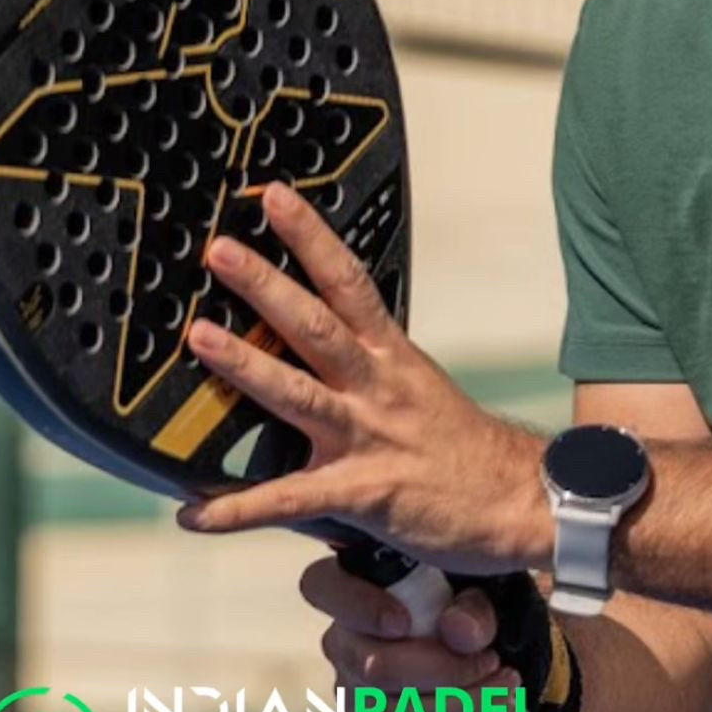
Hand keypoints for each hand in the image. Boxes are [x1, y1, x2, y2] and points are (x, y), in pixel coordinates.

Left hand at [176, 181, 548, 572]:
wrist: (518, 499)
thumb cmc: (462, 447)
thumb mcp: (417, 386)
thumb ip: (364, 368)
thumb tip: (313, 345)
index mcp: (391, 356)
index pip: (347, 283)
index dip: (310, 238)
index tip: (276, 199)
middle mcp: (377, 387)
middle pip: (316, 325)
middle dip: (266, 285)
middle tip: (221, 250)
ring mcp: (368, 438)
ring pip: (299, 393)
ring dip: (246, 365)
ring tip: (201, 337)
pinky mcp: (361, 493)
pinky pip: (290, 500)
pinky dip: (237, 509)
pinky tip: (193, 513)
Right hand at [302, 556, 515, 711]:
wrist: (482, 657)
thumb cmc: (467, 609)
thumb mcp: (480, 592)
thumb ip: (472, 606)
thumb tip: (458, 632)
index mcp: (353, 587)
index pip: (322, 586)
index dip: (357, 606)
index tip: (403, 620)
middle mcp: (342, 645)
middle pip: (377, 670)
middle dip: (448, 673)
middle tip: (495, 662)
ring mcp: (355, 699)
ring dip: (467, 711)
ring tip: (508, 691)